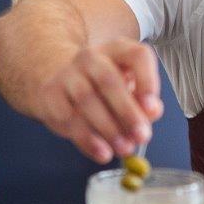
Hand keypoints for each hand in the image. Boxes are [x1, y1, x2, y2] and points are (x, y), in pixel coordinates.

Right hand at [33, 39, 163, 162]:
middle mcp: (91, 57)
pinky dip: (88, 139)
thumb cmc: (105, 88)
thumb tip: (152, 112)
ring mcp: (68, 73)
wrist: (61, 81)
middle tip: (141, 137)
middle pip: (109, 80)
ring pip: (86, 99)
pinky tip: (102, 152)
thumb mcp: (130, 89)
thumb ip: (145, 101)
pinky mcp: (50, 93)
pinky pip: (68, 118)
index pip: (137, 56)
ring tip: (124, 149)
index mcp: (118, 50)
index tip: (152, 109)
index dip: (147, 81)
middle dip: (127, 112)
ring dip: (108, 129)